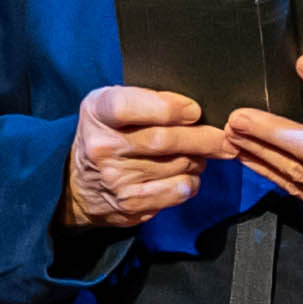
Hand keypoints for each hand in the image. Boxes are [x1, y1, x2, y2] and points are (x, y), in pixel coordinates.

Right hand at [68, 84, 230, 230]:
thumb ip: (146, 99)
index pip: (129, 106)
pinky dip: (192, 181)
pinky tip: (186, 174)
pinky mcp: (132, 204)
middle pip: (164, 140)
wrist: (79, 187)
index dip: (168, 108)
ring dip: (199, 159)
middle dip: (203, 138)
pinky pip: (179, 190)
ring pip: (178, 165)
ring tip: (200, 153)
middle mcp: (103, 146)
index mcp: (98, 112)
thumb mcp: (111, 106)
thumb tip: (193, 109)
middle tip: (223, 137)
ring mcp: (117, 178)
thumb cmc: (107, 136)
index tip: (193, 111)